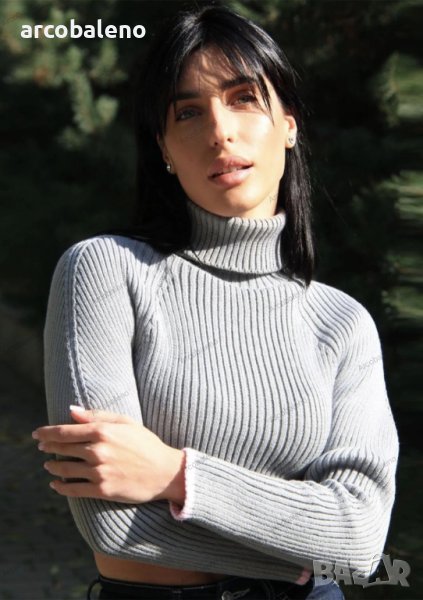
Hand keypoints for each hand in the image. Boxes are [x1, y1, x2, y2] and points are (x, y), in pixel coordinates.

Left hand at [32, 406, 185, 504]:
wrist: (165, 472)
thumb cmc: (146, 443)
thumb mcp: (125, 422)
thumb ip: (97, 416)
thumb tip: (71, 411)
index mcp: (102, 431)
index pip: (65, 431)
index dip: (47, 432)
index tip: (37, 434)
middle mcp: (98, 451)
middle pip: (63, 449)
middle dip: (48, 447)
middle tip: (41, 447)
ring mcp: (99, 472)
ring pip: (65, 470)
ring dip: (53, 467)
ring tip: (49, 465)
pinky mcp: (102, 490)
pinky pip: (74, 490)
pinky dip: (61, 488)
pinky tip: (56, 485)